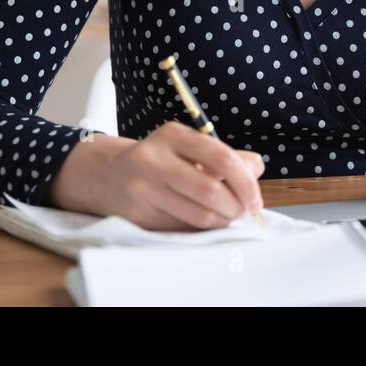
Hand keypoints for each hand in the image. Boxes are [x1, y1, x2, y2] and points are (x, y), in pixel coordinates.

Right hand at [54, 121, 265, 229]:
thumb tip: (256, 167)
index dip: (245, 182)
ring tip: (226, 217)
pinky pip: (181, 229)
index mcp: (173, 135)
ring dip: (221, 221)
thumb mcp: (188, 147)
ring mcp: (142, 188)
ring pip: (197, 215)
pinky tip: (204, 222)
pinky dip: (201, 229)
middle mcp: (154, 159)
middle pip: (210, 190)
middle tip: (243, 211)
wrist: (110, 176)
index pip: (221, 157)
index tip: (255, 198)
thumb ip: (225, 155)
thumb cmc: (161, 161)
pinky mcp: (137, 215)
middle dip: (236, 206)